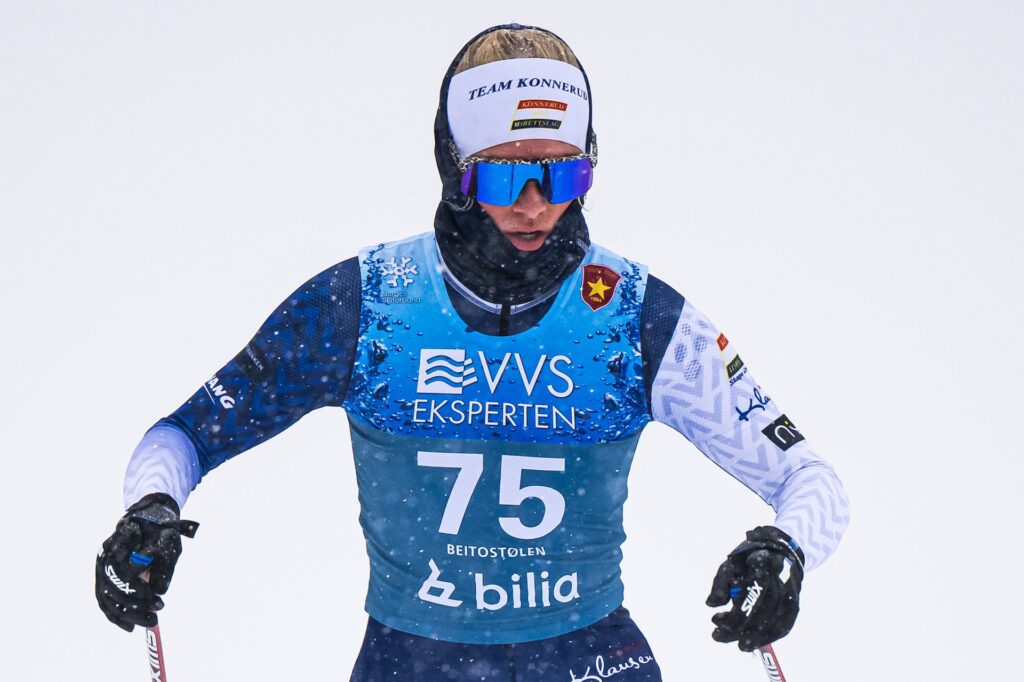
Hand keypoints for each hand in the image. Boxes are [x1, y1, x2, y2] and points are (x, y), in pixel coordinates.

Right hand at [95, 493, 197, 631]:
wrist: (149, 515)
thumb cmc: (160, 529)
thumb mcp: (169, 542)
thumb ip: (164, 565)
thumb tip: (159, 590)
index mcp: (120, 542)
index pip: (122, 571)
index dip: (137, 589)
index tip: (155, 599)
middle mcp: (105, 554)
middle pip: (113, 587)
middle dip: (134, 606)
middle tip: (156, 616)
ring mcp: (101, 565)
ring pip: (107, 597)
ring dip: (127, 614)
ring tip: (149, 622)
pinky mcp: (103, 576)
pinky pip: (105, 600)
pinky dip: (116, 615)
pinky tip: (129, 626)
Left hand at [705, 526, 803, 650]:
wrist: (775, 551)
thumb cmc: (747, 562)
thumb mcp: (729, 566)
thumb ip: (720, 584)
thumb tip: (711, 604)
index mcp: (761, 564)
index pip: (751, 592)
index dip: (735, 609)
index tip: (715, 620)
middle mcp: (780, 577)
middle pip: (764, 607)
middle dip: (742, 626)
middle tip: (719, 636)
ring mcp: (790, 591)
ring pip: (779, 618)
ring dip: (759, 636)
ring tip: (739, 645)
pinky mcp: (794, 602)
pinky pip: (786, 623)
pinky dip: (772, 636)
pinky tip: (757, 643)